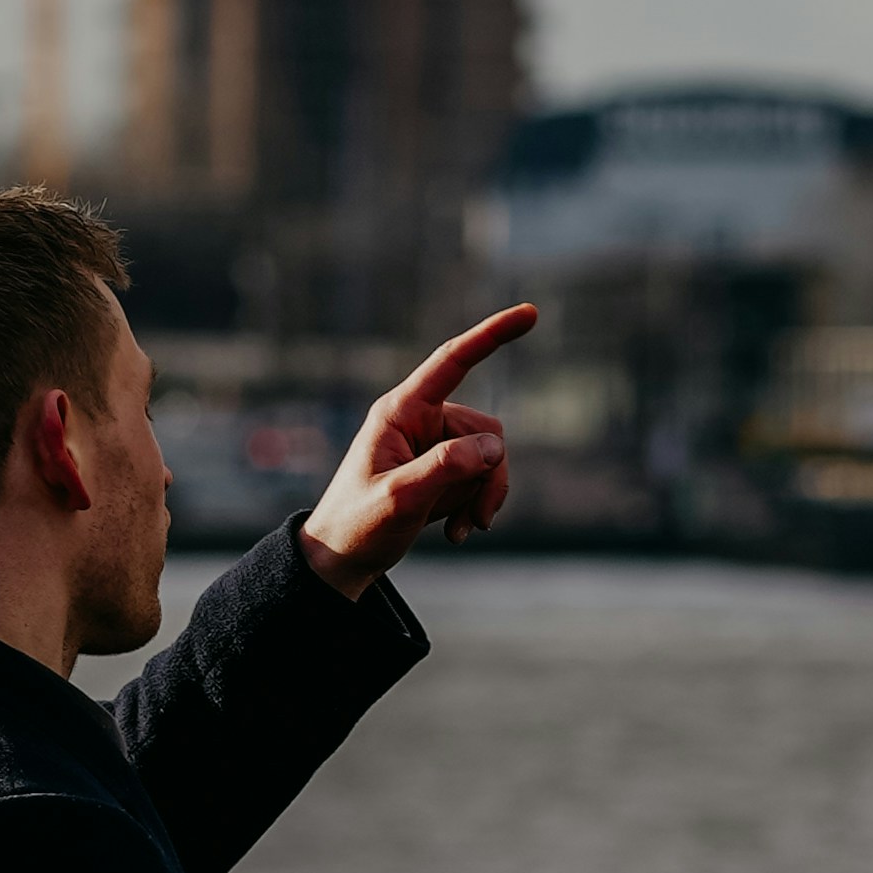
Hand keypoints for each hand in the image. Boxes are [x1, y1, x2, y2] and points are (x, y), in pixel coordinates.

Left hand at [304, 300, 531, 595]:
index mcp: (401, 410)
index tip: (530, 313)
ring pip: (492, 456)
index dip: (492, 335)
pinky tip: (459, 531)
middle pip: (486, 430)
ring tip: (463, 530)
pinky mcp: (444, 469)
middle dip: (490, 474)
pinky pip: (484, 476)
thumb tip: (494, 447)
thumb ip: (445, 467)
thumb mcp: (399, 497)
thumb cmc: (358, 524)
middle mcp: (421, 419)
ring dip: (485, 495)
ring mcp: (434, 444)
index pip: (453, 361)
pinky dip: (479, 504)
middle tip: (479, 519)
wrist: (342, 559)